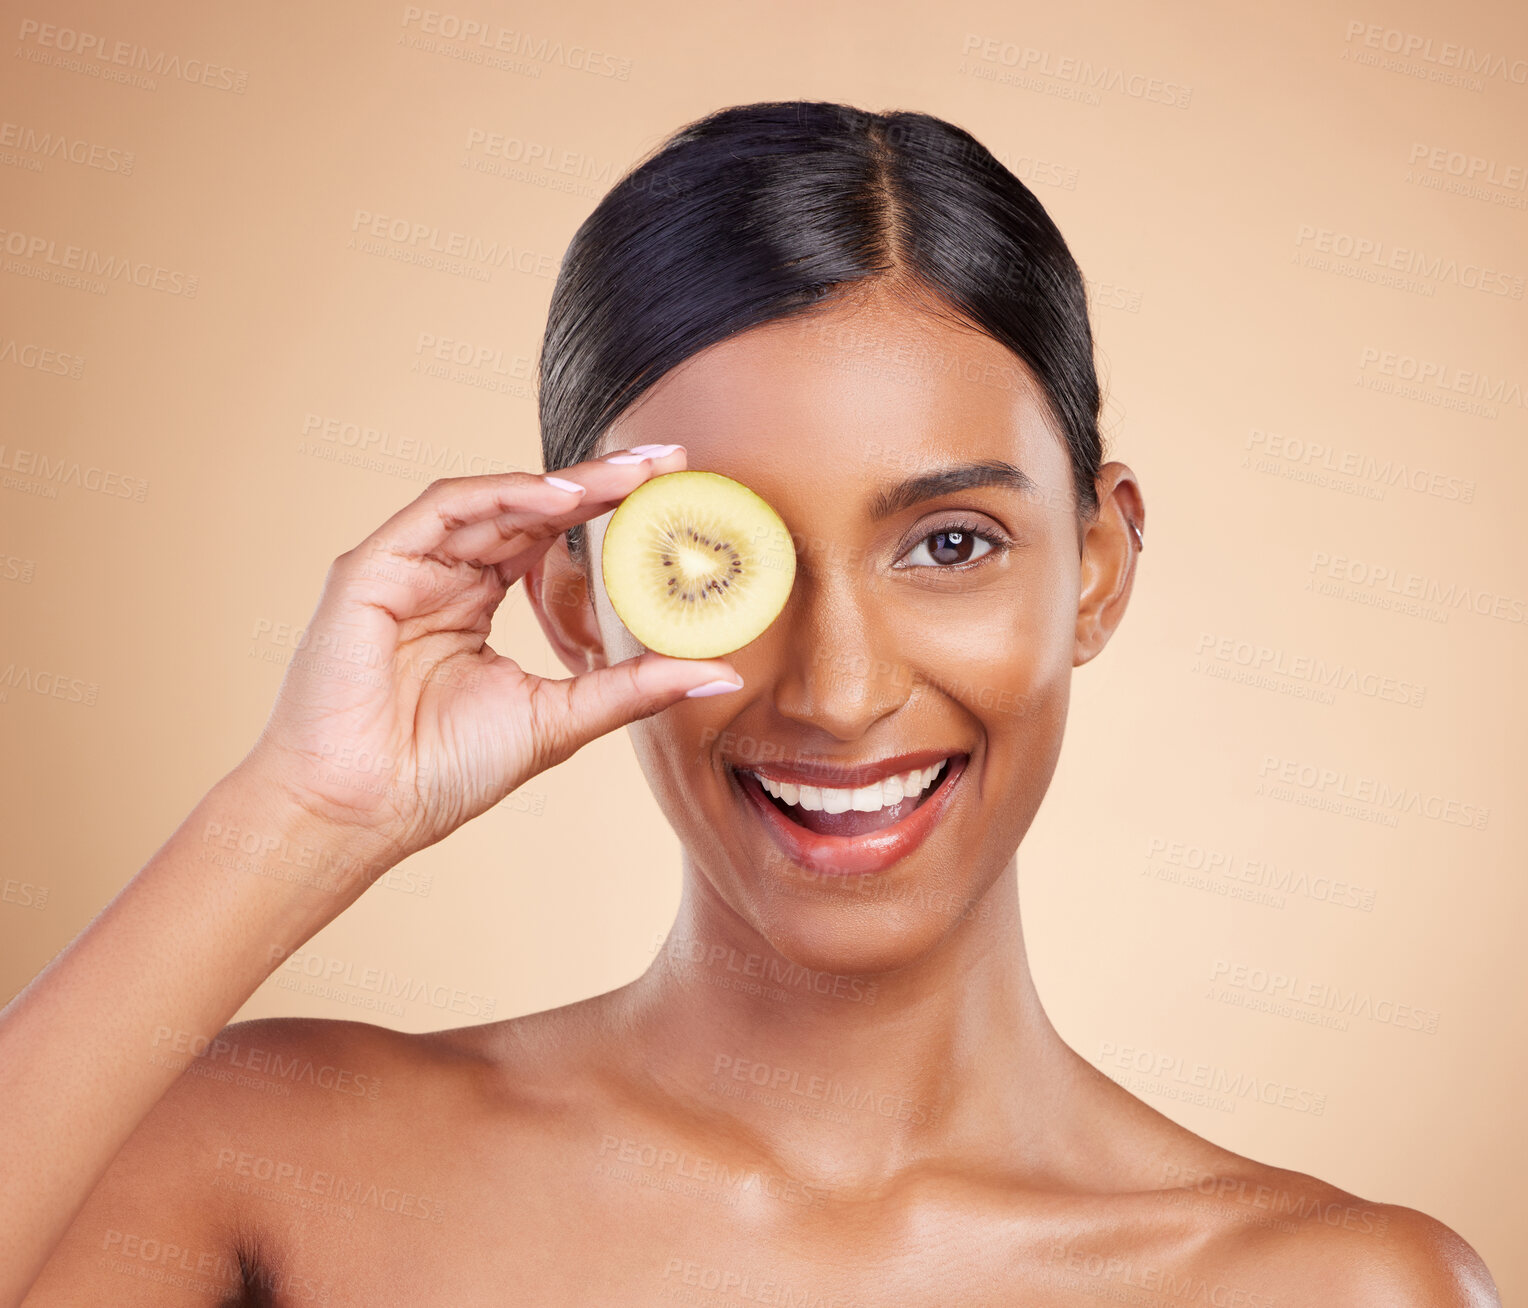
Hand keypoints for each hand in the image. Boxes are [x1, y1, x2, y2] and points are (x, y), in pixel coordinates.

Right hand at [237, 445, 740, 872]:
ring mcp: (403, 569)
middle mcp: (440, 577)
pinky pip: (443, 510)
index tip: (673, 493)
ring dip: (562, 484)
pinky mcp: (370, 569)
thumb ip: (633, 687)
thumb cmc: (444, 772)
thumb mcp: (561, 718)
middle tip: (667, 462)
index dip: (606, 513)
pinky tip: (560, 496)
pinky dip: (502, 495)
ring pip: (491, 501)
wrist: (364, 812)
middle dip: (598, 484)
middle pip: (526, 510)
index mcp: (473, 604)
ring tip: (629, 475)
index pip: (546, 540)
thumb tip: (721, 672)